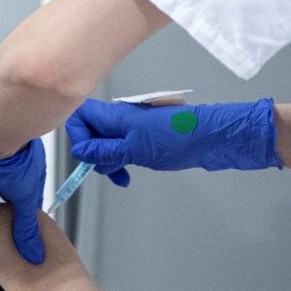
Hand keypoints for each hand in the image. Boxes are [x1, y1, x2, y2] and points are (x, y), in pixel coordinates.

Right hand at [64, 98, 281, 185]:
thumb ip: (105, 150)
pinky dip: (120, 163)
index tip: (87, 156)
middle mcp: (121, 119)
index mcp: (116, 115)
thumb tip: (79, 151)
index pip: (80, 115)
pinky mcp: (143, 140)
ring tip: (122, 176)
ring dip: (108, 163)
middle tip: (109, 168)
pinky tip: (128, 175)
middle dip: (93, 154)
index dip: (77, 135)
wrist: (213, 138)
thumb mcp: (136, 148)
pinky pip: (121, 151)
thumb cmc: (178, 138)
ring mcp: (132, 129)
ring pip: (105, 145)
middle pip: (90, 133)